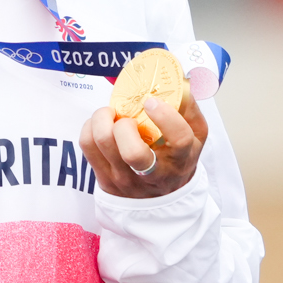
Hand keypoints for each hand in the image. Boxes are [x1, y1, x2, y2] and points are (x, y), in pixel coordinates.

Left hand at [81, 93, 205, 197]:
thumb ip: (189, 109)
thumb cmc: (176, 160)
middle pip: (133, 152)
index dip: (165, 116)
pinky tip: (100, 125)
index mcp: (179, 160)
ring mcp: (125, 178)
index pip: (179, 140)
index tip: (152, 102)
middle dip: (125, 125)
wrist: (161, 201)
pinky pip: (87, 145)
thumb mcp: (195, 137)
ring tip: (110, 115)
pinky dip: (89, 127)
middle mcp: (152, 174)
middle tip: (126, 117)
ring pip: (103, 143)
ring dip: (102, 119)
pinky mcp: (104, 179)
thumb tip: (178, 80)